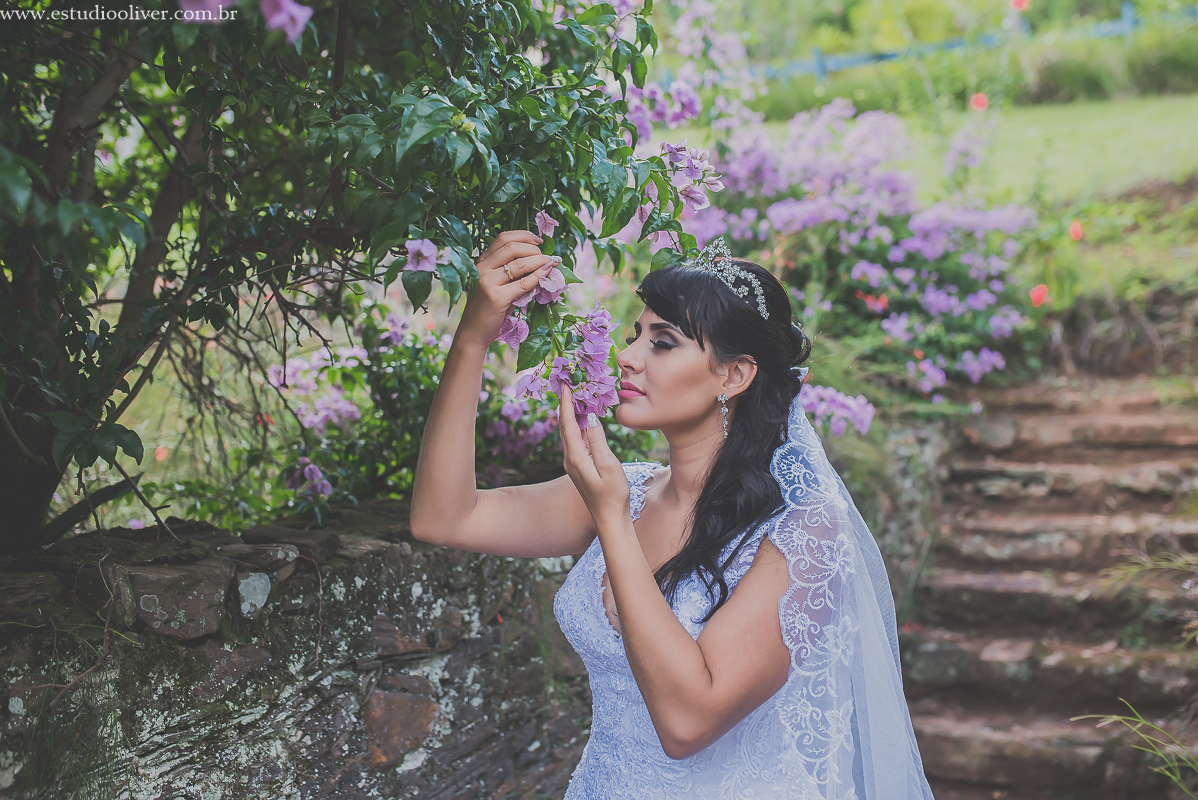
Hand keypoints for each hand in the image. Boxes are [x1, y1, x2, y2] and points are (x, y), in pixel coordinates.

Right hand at [458, 230, 560, 348]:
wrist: (473, 332)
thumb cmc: (488, 308)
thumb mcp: (496, 284)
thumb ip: (511, 272)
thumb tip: (540, 261)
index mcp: (481, 261)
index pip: (503, 238)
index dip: (524, 235)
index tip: (538, 241)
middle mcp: (482, 268)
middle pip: (512, 246)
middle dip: (534, 249)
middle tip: (546, 256)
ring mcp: (487, 282)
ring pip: (519, 263)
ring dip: (539, 261)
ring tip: (550, 263)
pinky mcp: (496, 298)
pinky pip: (523, 283)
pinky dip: (537, 277)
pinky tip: (545, 275)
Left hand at [558, 386, 629, 529]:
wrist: (609, 518)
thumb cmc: (612, 494)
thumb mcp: (608, 465)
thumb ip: (598, 440)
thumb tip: (590, 417)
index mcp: (575, 456)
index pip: (568, 423)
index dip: (566, 403)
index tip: (564, 384)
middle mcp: (570, 458)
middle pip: (564, 425)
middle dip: (565, 404)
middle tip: (567, 383)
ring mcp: (574, 463)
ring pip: (569, 432)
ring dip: (571, 413)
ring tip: (574, 395)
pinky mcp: (580, 466)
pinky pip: (575, 439)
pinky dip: (577, 425)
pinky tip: (583, 419)